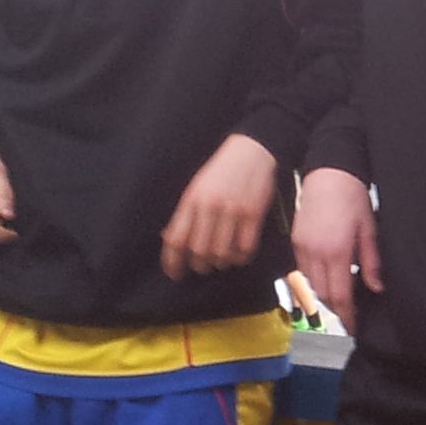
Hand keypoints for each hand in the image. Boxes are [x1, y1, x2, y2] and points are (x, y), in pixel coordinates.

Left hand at [160, 134, 279, 280]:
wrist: (252, 151)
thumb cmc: (221, 171)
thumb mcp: (197, 188)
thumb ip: (185, 214)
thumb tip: (171, 240)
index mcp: (192, 200)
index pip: (176, 239)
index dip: (173, 262)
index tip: (174, 273)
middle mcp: (211, 206)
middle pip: (199, 251)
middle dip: (199, 265)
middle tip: (202, 266)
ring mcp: (233, 211)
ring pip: (222, 253)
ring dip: (220, 263)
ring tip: (221, 259)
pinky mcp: (254, 215)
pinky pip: (245, 249)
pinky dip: (240, 258)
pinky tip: (238, 254)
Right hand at [291, 167, 382, 331]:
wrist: (328, 171)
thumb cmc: (353, 196)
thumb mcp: (369, 229)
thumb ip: (372, 261)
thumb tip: (376, 288)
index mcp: (337, 251)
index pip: (340, 295)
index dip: (347, 315)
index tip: (354, 326)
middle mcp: (315, 253)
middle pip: (323, 294)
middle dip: (336, 309)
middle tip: (350, 316)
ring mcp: (302, 247)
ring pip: (311, 285)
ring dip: (325, 296)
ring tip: (341, 300)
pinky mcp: (295, 241)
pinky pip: (303, 271)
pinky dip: (314, 281)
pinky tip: (328, 280)